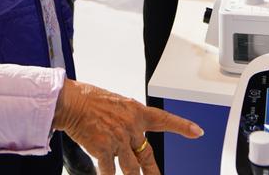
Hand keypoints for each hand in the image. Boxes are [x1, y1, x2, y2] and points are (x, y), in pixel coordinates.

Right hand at [52, 80, 202, 174]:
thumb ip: (127, 120)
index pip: (164, 119)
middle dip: (154, 173)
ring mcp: (119, 139)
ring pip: (132, 169)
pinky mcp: (104, 149)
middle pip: (147, 156)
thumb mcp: (116, 104)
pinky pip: (110, 171)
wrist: (71, 102)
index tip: (197, 131)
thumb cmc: (89, 100)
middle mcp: (131, 127)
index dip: (182, 126)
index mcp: (136, 112)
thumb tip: (130, 135)